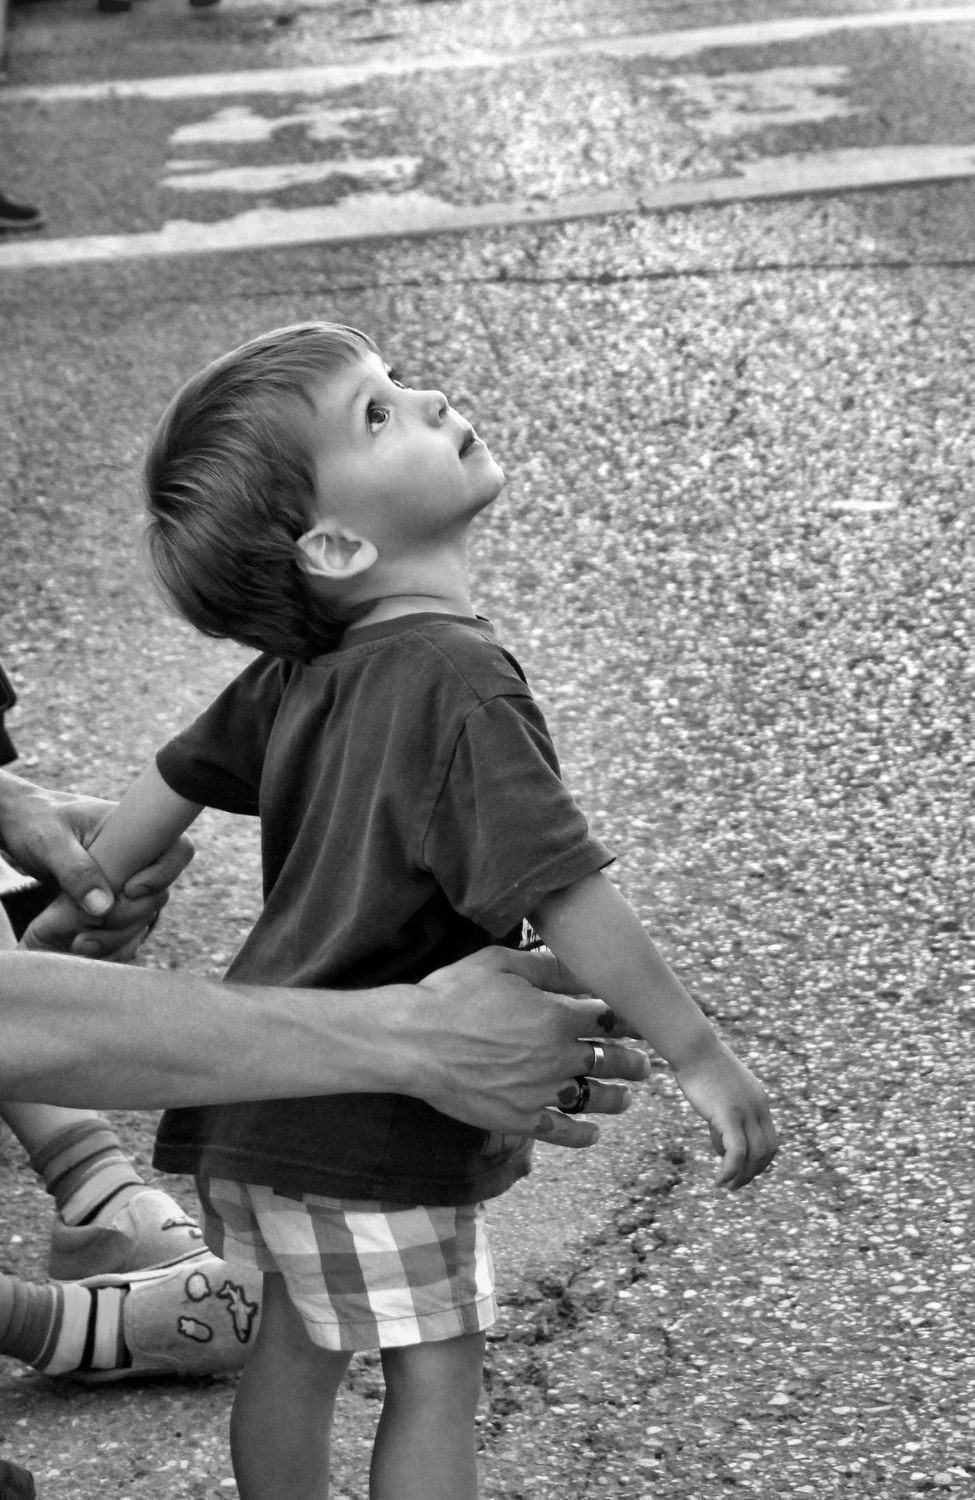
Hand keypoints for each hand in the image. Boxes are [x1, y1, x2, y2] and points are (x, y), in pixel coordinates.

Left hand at [0, 775, 192, 959]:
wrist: (18, 826)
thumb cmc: (34, 823)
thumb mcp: (50, 843)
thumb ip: (76, 871)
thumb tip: (104, 907)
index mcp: (133, 829)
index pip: (177, 849)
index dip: (163, 874)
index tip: (129, 889)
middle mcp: (137, 855)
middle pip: (158, 893)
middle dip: (130, 915)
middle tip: (91, 922)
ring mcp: (125, 877)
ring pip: (142, 914)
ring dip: (117, 934)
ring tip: (80, 943)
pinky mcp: (111, 898)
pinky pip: (124, 924)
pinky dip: (110, 939)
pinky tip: (85, 946)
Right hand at [409, 946, 650, 1146]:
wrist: (414, 1041)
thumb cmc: (453, 995)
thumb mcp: (501, 964)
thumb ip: (547, 967)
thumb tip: (582, 966)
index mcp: (557, 1016)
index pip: (610, 1017)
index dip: (630, 1020)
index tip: (642, 1023)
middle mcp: (558, 1057)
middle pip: (612, 1061)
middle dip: (634, 1062)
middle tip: (644, 1064)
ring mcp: (541, 1092)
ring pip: (595, 1098)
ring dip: (617, 1097)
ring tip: (627, 1098)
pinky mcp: (520, 1119)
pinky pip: (562, 1131)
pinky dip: (583, 1134)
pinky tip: (593, 1132)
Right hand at [672, 1035, 777, 1189]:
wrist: (694, 1047)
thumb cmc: (700, 1066)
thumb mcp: (721, 1092)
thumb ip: (727, 1115)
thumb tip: (723, 1141)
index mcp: (759, 1101)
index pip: (770, 1140)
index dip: (759, 1161)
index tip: (743, 1172)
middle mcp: (758, 1107)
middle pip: (767, 1151)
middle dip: (753, 1173)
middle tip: (734, 1185)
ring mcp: (745, 1110)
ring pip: (755, 1155)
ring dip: (742, 1176)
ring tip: (726, 1185)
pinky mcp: (729, 1114)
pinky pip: (737, 1151)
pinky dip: (731, 1170)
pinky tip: (719, 1180)